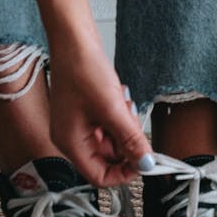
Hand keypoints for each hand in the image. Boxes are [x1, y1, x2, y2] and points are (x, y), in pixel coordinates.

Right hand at [11, 0, 151, 185]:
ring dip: (124, 126)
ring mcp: (77, 123)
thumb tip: (146, 164)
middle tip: (134, 122)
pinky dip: (119, 114)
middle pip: (107, 158)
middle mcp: (71, 138)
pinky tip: (119, 96)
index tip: (146, 160)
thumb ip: (131, 140)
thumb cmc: (85, 71)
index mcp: (71, 144)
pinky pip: (108, 123)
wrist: (74, 39)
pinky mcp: (85, 110)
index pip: (99, 176)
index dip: (124, 172)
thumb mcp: (113, 109)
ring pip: (111, 139)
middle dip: (127, 143)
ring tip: (123, 103)